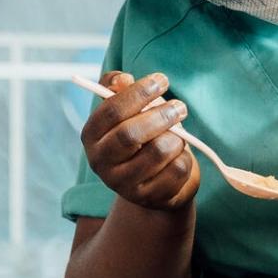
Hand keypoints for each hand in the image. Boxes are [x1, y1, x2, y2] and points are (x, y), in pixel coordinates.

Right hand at [82, 71, 201, 210]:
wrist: (155, 181)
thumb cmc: (143, 135)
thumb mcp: (129, 109)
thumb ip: (119, 88)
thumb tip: (121, 80)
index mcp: (91, 135)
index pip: (111, 111)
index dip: (138, 93)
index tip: (161, 81)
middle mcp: (101, 163)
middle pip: (130, 134)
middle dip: (161, 116)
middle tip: (180, 107)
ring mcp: (124, 184)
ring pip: (159, 151)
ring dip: (177, 138)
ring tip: (179, 135)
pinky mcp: (150, 198)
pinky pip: (177, 170)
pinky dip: (185, 157)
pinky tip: (179, 157)